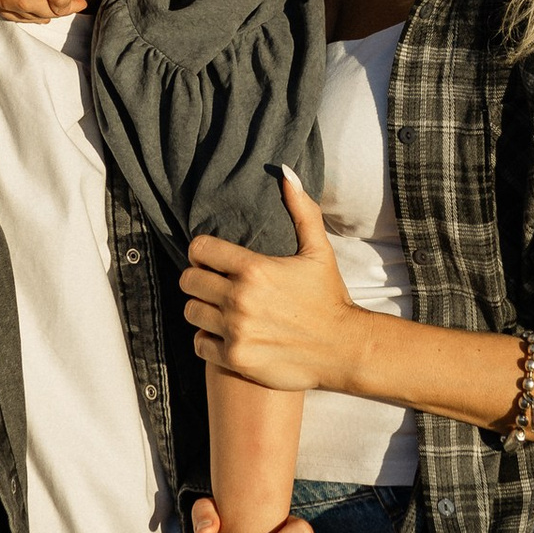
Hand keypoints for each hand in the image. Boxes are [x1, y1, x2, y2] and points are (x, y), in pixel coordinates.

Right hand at [0, 0, 78, 22]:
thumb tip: (63, 11)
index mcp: (26, 2)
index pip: (52, 13)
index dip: (69, 8)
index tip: (82, 2)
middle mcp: (5, 2)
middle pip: (31, 16)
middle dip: (48, 14)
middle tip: (60, 10)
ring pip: (11, 13)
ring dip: (27, 13)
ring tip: (37, 11)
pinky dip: (9, 2)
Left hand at [182, 174, 373, 398]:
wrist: (344, 349)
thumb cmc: (329, 297)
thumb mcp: (318, 251)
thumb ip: (300, 210)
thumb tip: (286, 173)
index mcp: (255, 268)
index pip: (199, 249)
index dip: (201, 252)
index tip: (211, 259)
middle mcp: (240, 298)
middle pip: (189, 280)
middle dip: (199, 279)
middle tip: (213, 284)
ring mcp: (236, 331)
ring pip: (191, 312)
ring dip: (202, 309)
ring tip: (218, 309)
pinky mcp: (236, 359)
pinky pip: (199, 343)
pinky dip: (208, 339)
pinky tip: (224, 334)